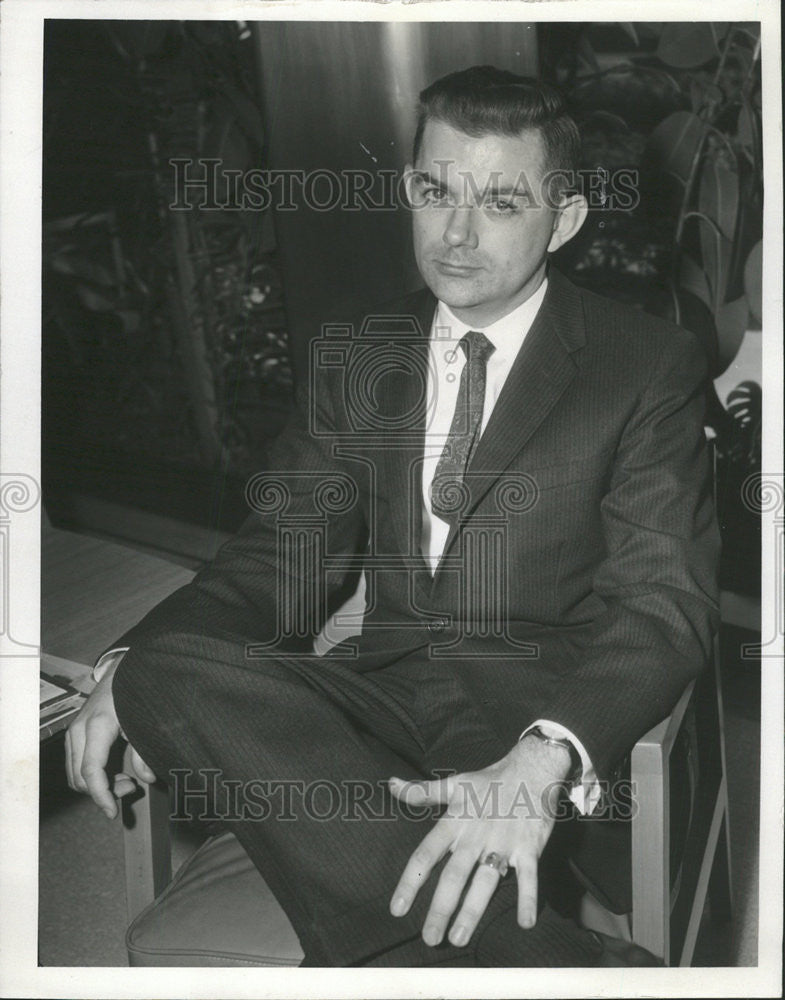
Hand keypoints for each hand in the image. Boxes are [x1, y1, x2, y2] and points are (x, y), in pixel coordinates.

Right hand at [65, 660, 155, 818]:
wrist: (121, 671)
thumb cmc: (135, 694)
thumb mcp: (144, 720)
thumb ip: (145, 751)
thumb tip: (147, 779)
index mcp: (98, 726)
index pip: (91, 771)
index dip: (101, 796)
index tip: (113, 812)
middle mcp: (79, 730)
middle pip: (79, 778)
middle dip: (103, 792)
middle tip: (130, 787)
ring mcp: (73, 732)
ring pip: (74, 775)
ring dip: (96, 785)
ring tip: (125, 780)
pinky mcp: (73, 735)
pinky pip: (75, 766)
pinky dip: (90, 776)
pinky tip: (113, 772)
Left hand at [388, 736, 570, 948]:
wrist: (532, 767)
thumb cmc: (489, 780)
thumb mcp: (453, 784)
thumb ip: (420, 792)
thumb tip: (390, 785)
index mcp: (455, 821)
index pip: (427, 853)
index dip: (411, 881)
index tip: (397, 908)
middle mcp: (476, 834)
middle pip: (455, 874)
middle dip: (441, 907)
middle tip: (429, 939)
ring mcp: (503, 842)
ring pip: (485, 881)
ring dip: (473, 910)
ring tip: (459, 937)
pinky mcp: (529, 847)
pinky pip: (529, 876)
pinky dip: (528, 897)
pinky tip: (525, 923)